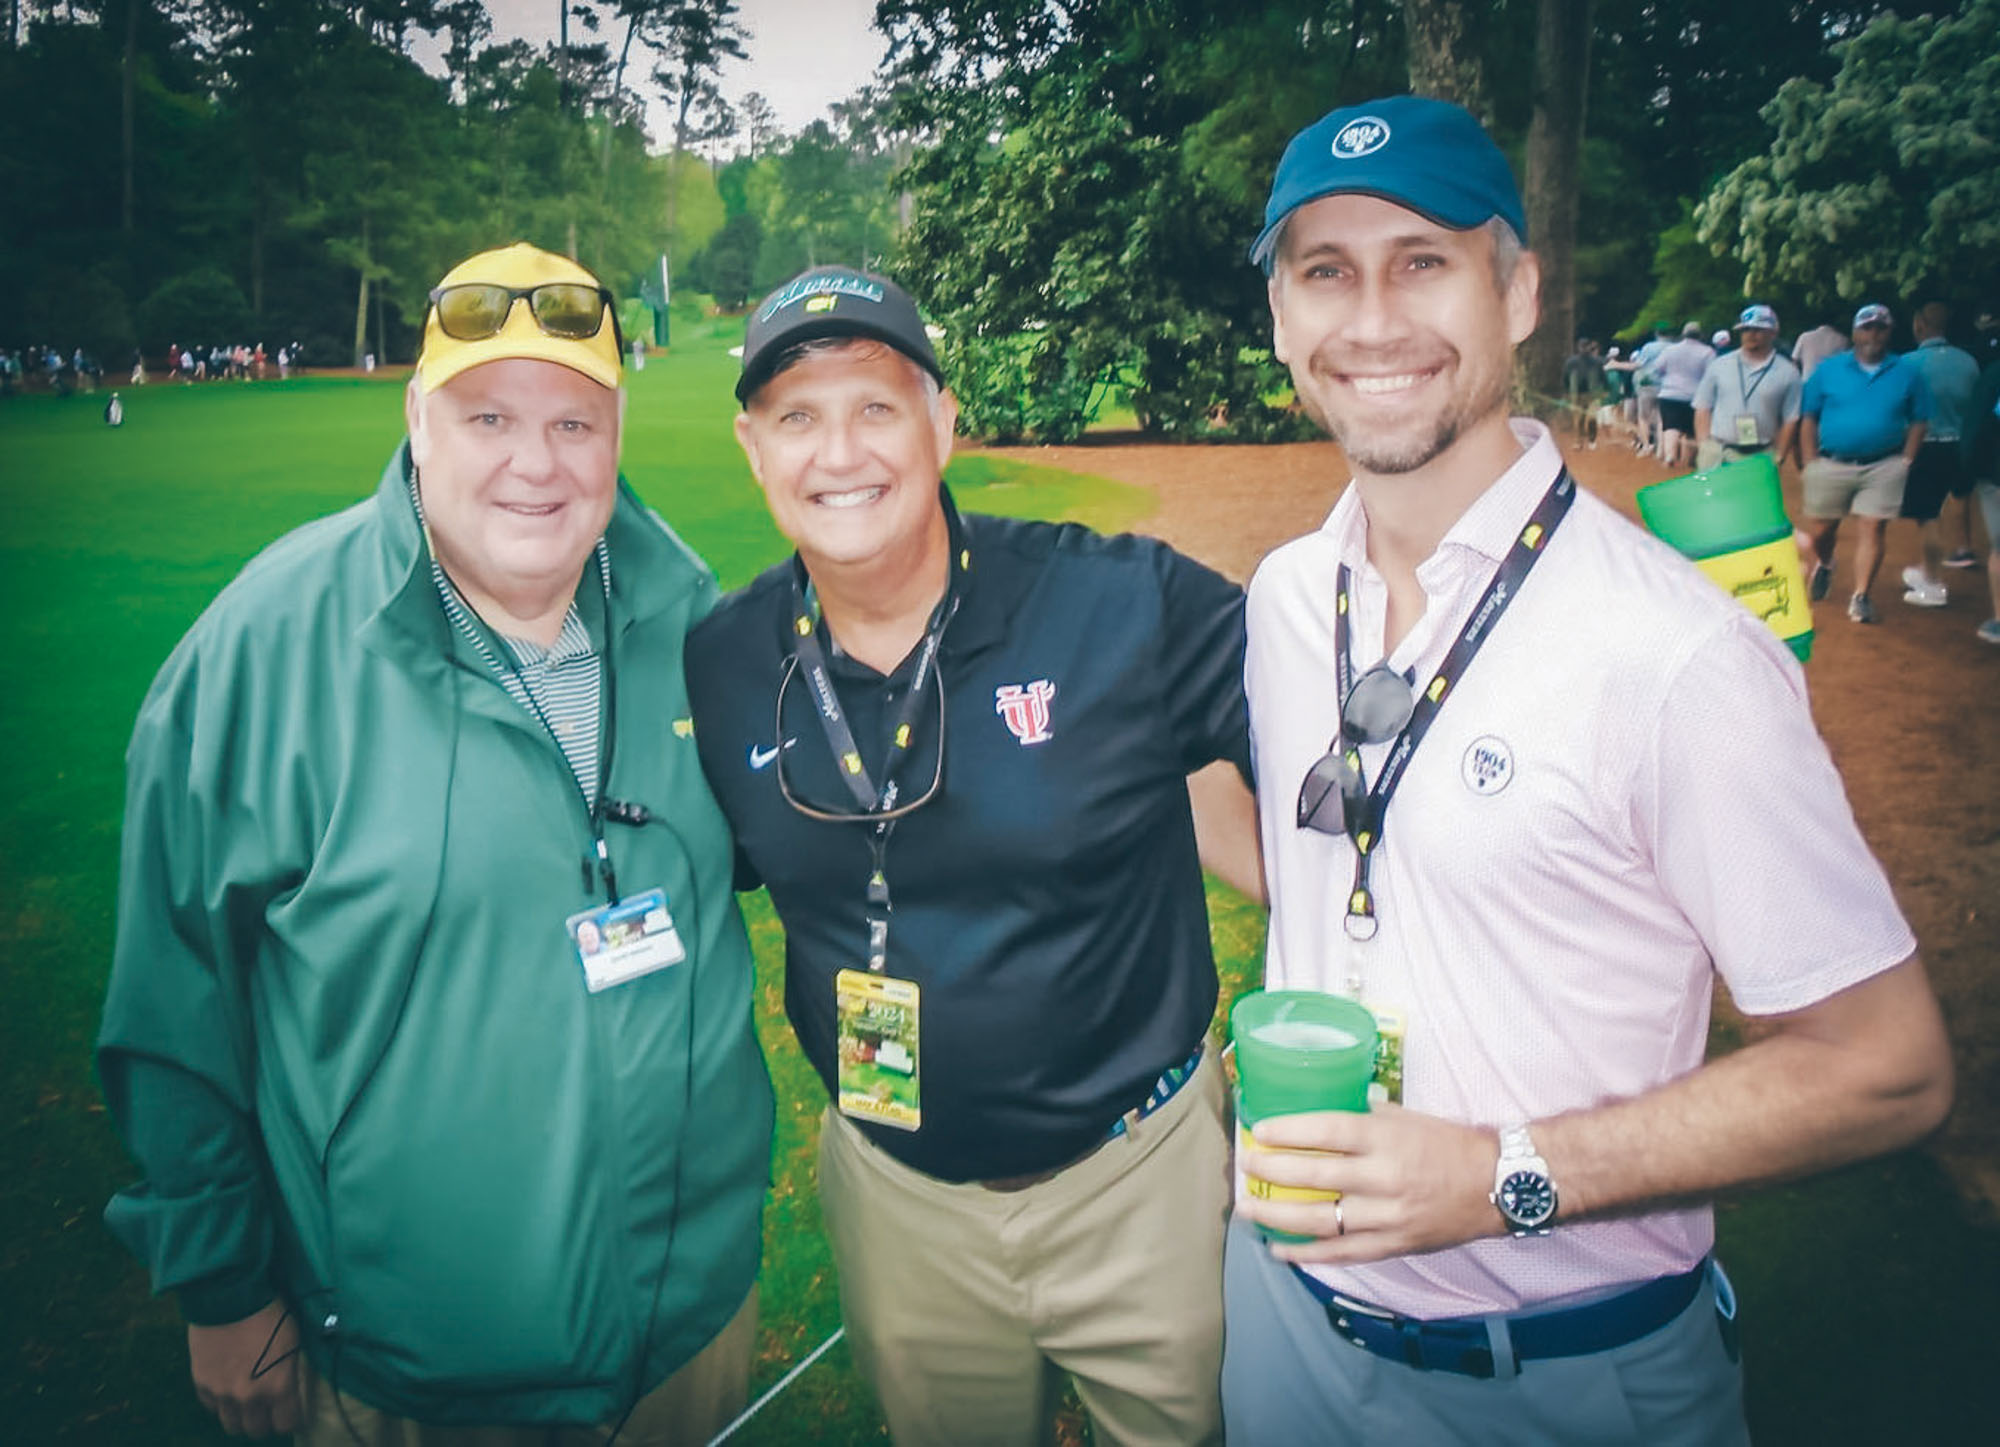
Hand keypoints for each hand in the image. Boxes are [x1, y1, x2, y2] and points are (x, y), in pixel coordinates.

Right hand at [187, 1300, 302, 1437]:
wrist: (230, 1295)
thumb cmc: (271, 1312)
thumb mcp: (294, 1342)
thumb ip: (293, 1374)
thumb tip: (294, 1391)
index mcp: (278, 1387)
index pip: (286, 1424)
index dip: (292, 1419)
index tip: (293, 1412)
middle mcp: (249, 1398)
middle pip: (256, 1430)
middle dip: (266, 1421)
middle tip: (270, 1407)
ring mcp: (222, 1393)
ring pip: (231, 1425)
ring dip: (242, 1416)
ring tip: (248, 1401)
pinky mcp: (201, 1384)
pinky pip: (212, 1407)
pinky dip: (221, 1402)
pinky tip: (228, 1386)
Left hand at [1237, 1103, 1503, 1264]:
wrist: (1496, 1185)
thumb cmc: (1448, 1144)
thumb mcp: (1405, 1117)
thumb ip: (1363, 1118)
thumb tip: (1320, 1116)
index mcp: (1386, 1138)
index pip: (1327, 1131)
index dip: (1289, 1132)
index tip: (1260, 1130)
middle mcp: (1383, 1178)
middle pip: (1315, 1175)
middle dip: (1272, 1171)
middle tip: (1245, 1164)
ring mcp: (1387, 1216)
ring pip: (1320, 1220)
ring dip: (1277, 1216)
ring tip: (1248, 1209)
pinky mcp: (1393, 1245)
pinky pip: (1342, 1253)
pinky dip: (1308, 1254)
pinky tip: (1280, 1250)